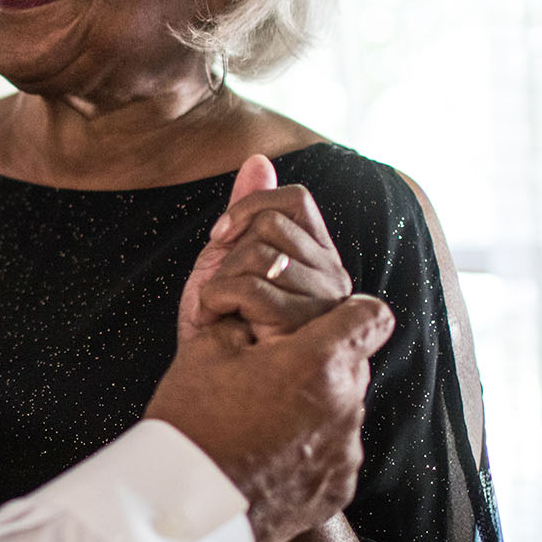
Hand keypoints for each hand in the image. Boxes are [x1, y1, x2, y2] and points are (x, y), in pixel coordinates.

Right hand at [145, 295, 393, 541]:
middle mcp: (345, 406)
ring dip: (311, 409)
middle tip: (270, 376)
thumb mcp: (204, 352)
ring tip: (260, 425)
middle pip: (351, 367)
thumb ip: (243, 324)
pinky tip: (267, 459)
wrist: (184, 508)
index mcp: (317, 363)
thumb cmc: (192, 426)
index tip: (334, 320)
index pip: (371, 317)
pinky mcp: (338, 489)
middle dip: (317, 364)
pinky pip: (332, 456)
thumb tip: (254, 322)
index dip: (353, 312)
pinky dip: (307, 452)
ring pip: (340, 412)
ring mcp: (344, 453)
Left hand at [178, 155, 352, 342]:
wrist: (209, 381)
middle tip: (220, 289)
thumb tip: (259, 159)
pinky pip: (252, 287)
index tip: (221, 236)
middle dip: (228, 254)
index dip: (250, 207)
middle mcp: (332, 278)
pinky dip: (215, 300)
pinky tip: (218, 322)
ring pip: (260, 254)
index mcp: (318, 258)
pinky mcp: (306, 333)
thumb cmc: (220, 324)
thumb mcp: (226, 259)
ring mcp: (325, 306)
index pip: (296, 200)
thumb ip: (246, 211)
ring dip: (220, 281)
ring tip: (220, 310)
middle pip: (271, 225)